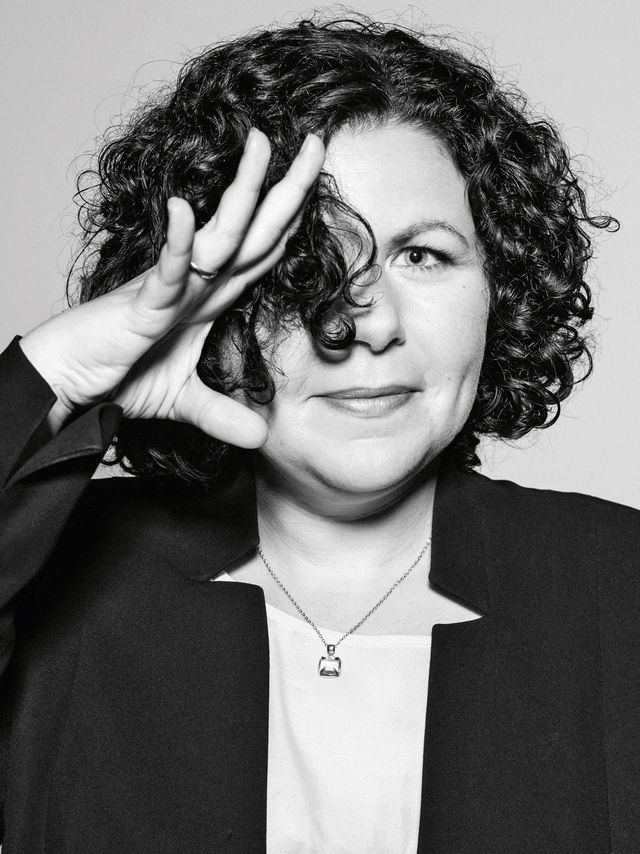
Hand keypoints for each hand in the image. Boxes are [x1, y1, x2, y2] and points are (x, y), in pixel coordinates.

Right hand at [19, 129, 324, 444]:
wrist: (69, 382)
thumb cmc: (118, 376)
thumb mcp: (184, 402)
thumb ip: (222, 413)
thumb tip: (260, 438)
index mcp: (210, 299)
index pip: (262, 252)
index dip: (293, 220)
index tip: (320, 183)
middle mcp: (197, 284)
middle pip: (254, 231)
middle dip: (287, 188)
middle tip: (320, 141)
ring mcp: (171, 289)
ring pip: (218, 236)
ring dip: (243, 193)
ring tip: (266, 145)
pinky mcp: (141, 305)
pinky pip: (166, 272)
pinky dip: (178, 245)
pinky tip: (186, 212)